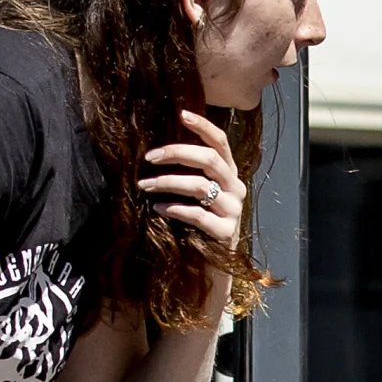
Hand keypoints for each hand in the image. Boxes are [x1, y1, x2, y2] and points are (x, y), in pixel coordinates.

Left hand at [142, 110, 247, 258]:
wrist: (210, 266)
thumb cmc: (197, 225)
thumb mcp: (196, 194)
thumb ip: (188, 172)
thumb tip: (158, 149)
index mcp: (229, 174)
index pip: (221, 142)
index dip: (203, 126)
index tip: (181, 114)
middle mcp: (236, 188)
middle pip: (210, 159)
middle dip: (176, 153)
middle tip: (148, 157)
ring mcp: (234, 210)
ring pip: (200, 185)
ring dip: (167, 182)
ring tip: (144, 186)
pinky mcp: (226, 232)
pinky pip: (197, 215)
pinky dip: (174, 209)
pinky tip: (157, 209)